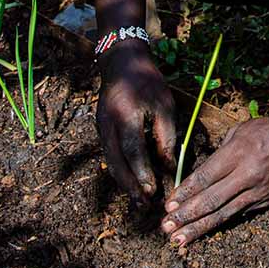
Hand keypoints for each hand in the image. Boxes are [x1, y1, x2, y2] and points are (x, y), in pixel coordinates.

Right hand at [96, 42, 176, 204]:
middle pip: (116, 162)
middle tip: (143, 205)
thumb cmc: (147, 82)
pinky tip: (130, 181)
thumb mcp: (164, 104)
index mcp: (126, 114)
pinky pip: (109, 154)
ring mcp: (100, 127)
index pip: (133, 150)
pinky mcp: (100, 129)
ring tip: (137, 199)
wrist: (121, 62)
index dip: (142, 172)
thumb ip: (166, 134)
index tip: (152, 190)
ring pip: (110, 161)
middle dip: (130, 185)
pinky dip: (119, 169)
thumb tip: (169, 165)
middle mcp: (108, 123)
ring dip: (123, 182)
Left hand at [161, 112, 268, 245]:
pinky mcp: (267, 202)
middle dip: (185, 216)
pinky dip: (221, 223)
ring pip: (223, 214)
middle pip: (211, 200)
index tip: (168, 204)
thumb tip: (201, 175)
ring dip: (199, 228)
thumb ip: (220, 152)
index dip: (186, 193)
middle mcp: (247, 175)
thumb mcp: (241, 131)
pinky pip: (240, 213)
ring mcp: (258, 192)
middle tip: (165, 228)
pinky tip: (205, 231)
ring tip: (179, 239)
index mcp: (238, 152)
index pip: (206, 176)